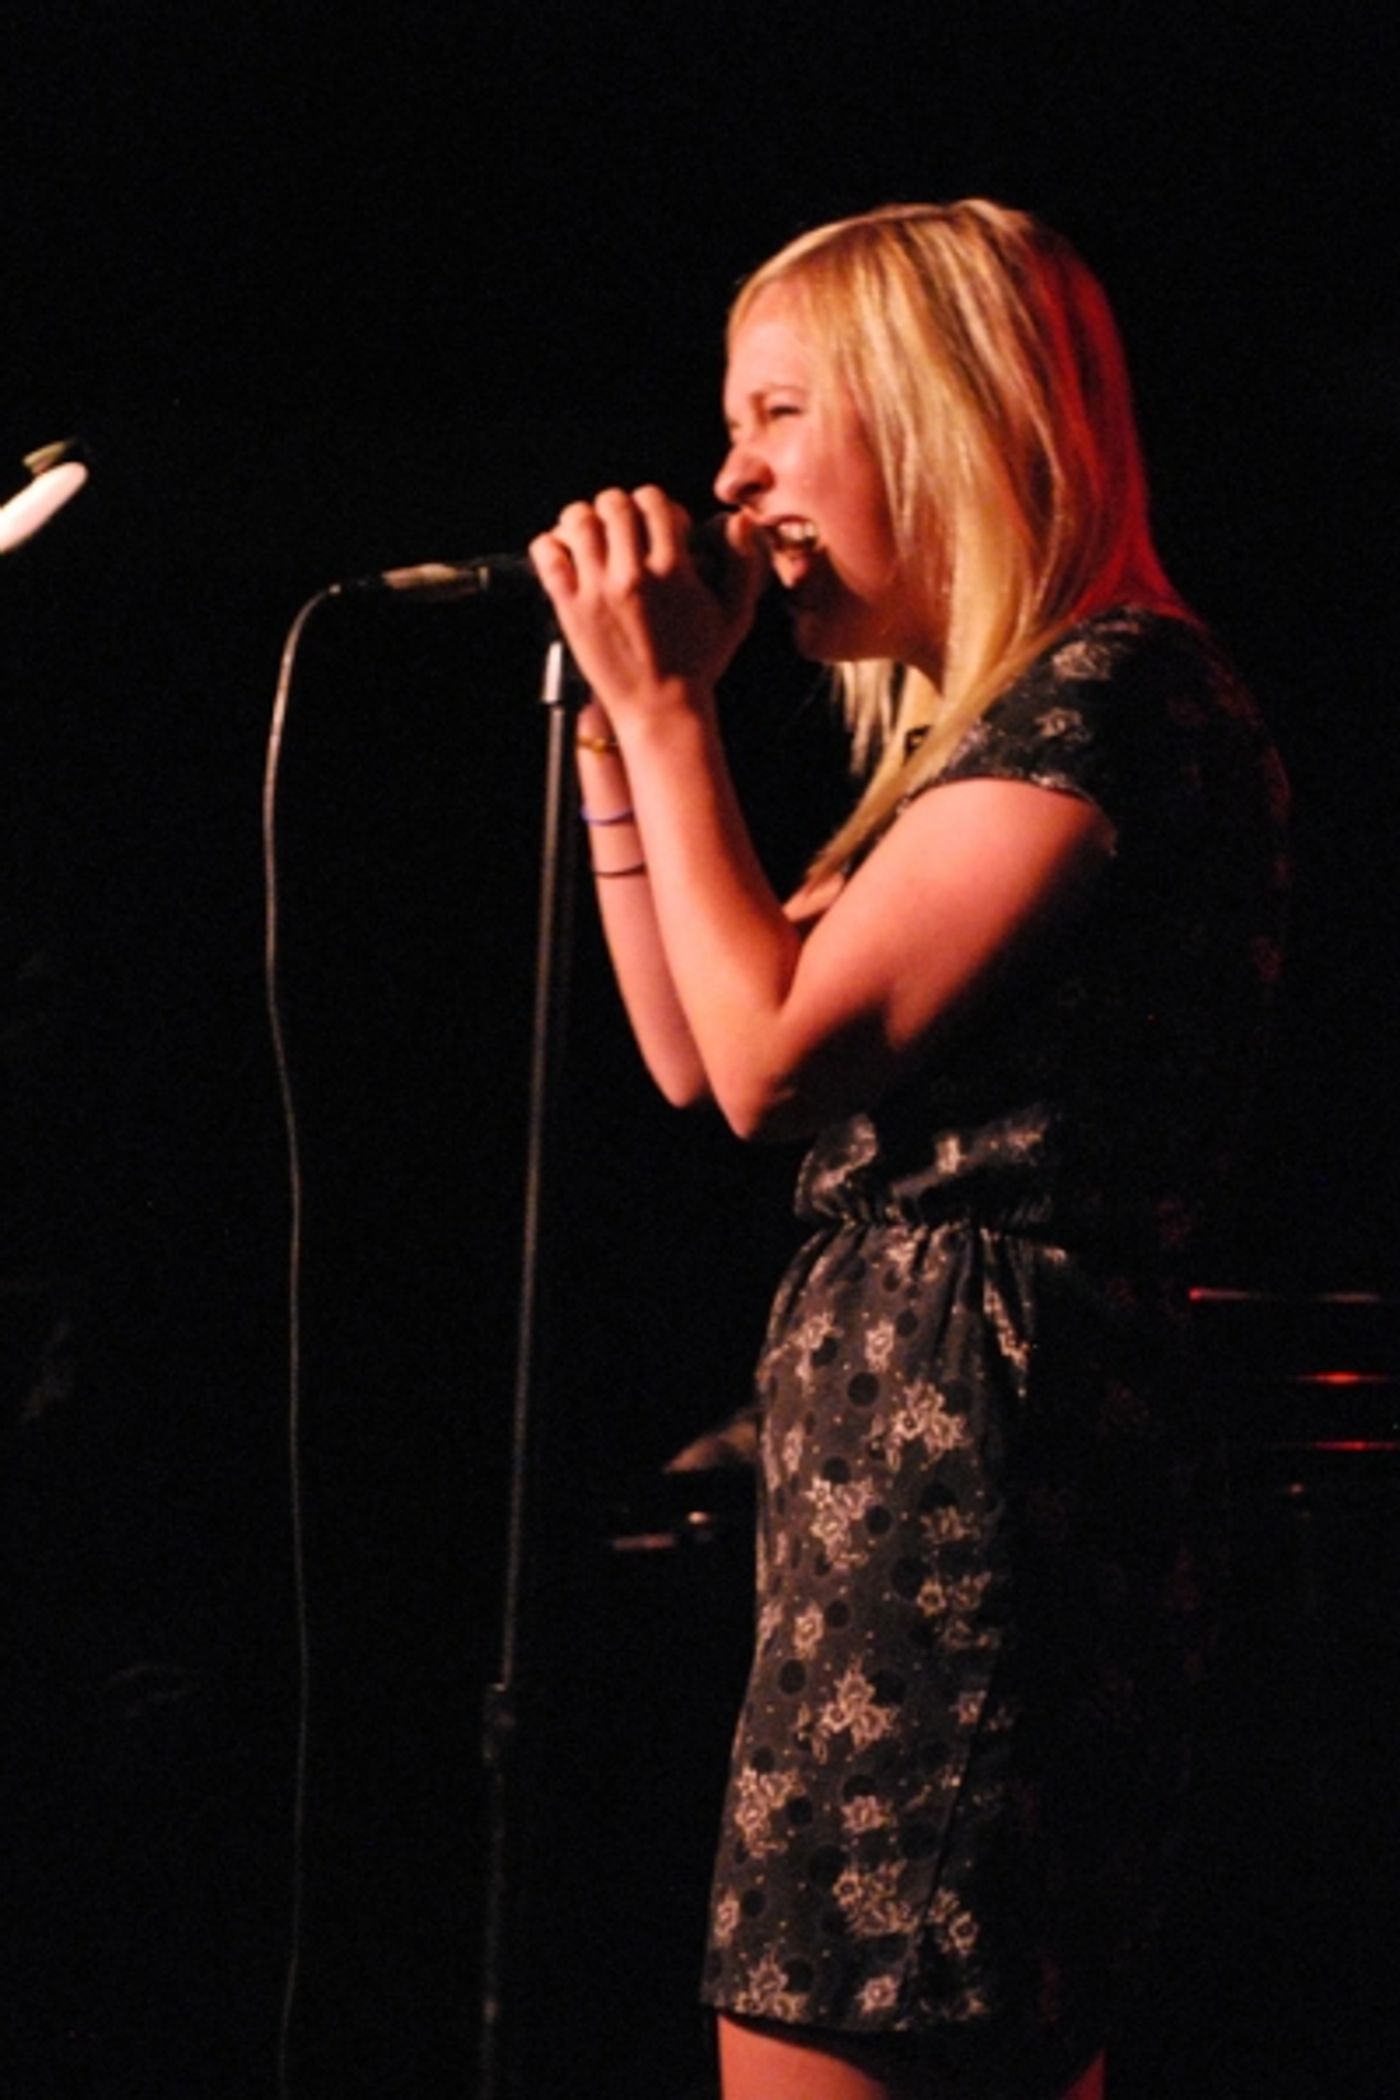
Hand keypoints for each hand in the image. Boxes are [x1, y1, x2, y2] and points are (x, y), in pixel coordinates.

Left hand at [528, 486, 766, 720]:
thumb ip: (743, 564)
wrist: (660, 709)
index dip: (655, 505)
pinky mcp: (570, 608)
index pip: (653, 501)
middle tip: (623, 530)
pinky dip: (552, 544)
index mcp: (673, 571)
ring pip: (578, 521)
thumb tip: (740, 520)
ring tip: (593, 537)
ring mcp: (597, 591)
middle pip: (614, 503)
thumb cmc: (698, 664)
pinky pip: (548, 553)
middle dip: (620, 508)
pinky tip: (567, 555)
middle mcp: (633, 576)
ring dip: (585, 521)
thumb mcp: (735, 616)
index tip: (656, 526)